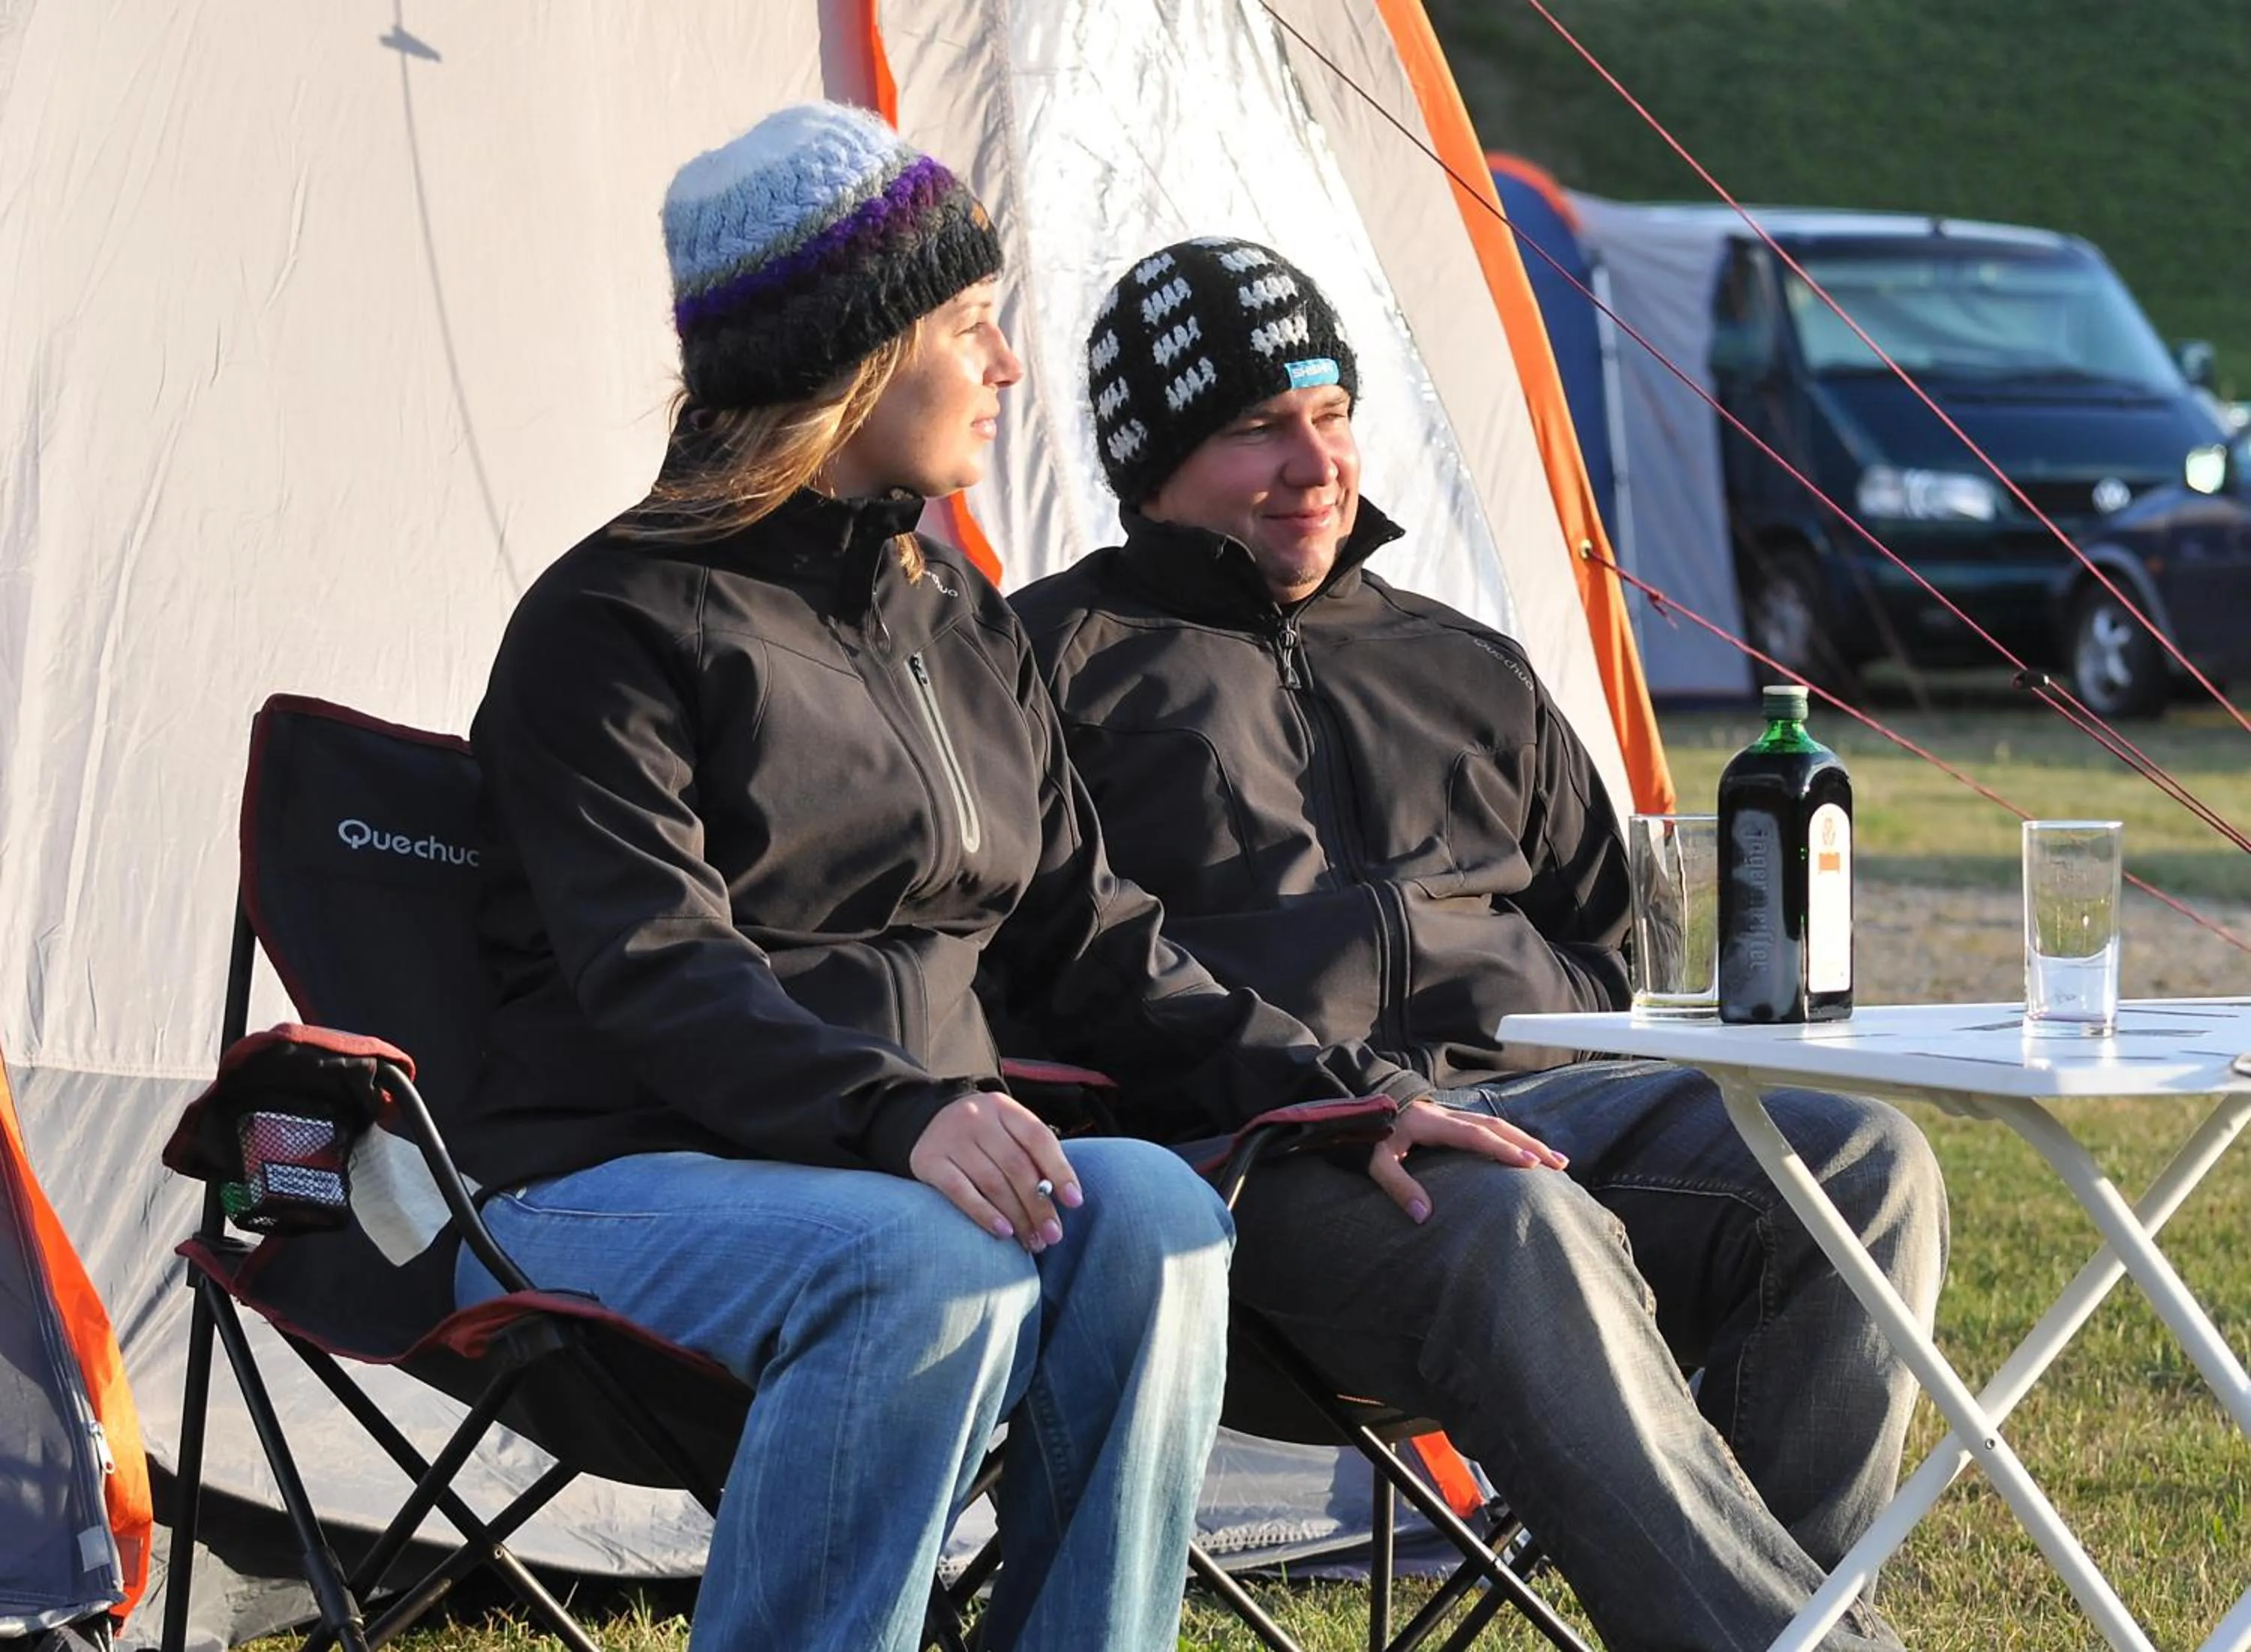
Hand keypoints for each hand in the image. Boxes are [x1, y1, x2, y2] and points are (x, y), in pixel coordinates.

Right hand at [909, 1091, 1083, 1250]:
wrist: (924, 1122)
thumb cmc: (980, 1136)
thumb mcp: (1005, 1130)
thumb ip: (1030, 1155)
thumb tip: (1060, 1200)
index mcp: (1004, 1108)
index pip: (1038, 1138)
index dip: (1060, 1170)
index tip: (1075, 1202)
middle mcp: (977, 1118)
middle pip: (1016, 1165)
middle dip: (1039, 1205)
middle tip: (1053, 1235)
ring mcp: (950, 1138)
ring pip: (992, 1182)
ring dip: (1017, 1217)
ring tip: (1032, 1241)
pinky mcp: (928, 1160)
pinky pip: (960, 1191)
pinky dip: (984, 1214)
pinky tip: (1003, 1231)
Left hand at [1367, 1097, 1567, 1224]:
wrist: (1363, 1105)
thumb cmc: (1369, 1135)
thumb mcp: (1376, 1162)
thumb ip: (1398, 1186)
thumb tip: (1423, 1216)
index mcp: (1433, 1124)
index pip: (1477, 1135)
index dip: (1504, 1149)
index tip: (1532, 1164)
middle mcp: (1449, 1116)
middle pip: (1497, 1127)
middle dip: (1530, 1144)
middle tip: (1559, 1164)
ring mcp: (1453, 1115)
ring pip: (1498, 1125)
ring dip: (1527, 1141)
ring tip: (1555, 1160)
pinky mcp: (1453, 1120)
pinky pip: (1490, 1127)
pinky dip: (1513, 1139)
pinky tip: (1527, 1152)